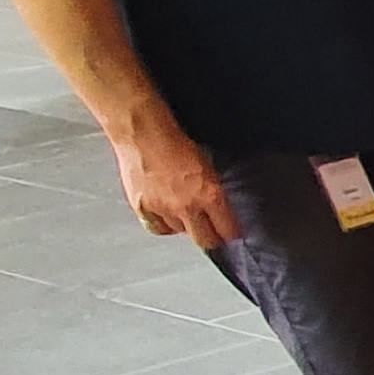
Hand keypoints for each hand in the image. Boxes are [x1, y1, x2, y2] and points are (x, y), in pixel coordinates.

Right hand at [114, 128, 239, 245]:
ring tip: (183, 213)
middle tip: (211, 234)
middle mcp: (187, 206)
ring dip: (184, 225)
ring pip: (180, 232)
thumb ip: (212, 190)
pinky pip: (157, 228)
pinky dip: (163, 224)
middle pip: (204, 240)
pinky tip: (165, 215)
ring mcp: (163, 209)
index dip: (230, 233)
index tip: (230, 233)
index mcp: (209, 194)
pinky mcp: (143, 209)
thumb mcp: (207, 165)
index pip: (228, 229)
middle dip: (210, 238)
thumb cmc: (174, 142)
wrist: (143, 134)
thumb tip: (219, 208)